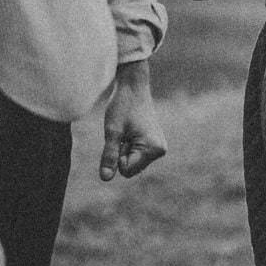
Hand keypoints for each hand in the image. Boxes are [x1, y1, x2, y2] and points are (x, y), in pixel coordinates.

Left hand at [99, 60, 166, 180]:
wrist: (133, 86)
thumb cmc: (122, 106)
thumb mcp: (112, 131)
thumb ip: (109, 156)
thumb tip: (105, 178)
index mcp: (153, 149)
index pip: (126, 171)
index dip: (117, 156)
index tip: (121, 136)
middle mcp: (160, 150)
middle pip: (131, 169)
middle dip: (121, 154)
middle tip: (124, 132)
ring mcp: (159, 147)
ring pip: (133, 163)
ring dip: (125, 149)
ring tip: (128, 130)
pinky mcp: (155, 144)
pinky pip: (137, 155)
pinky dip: (129, 146)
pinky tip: (132, 130)